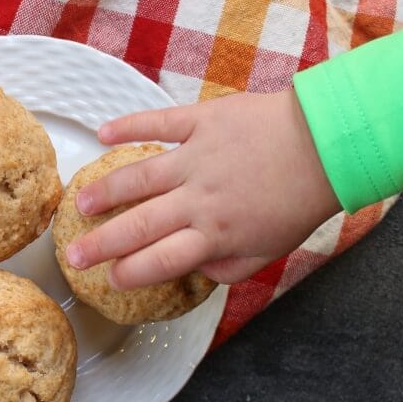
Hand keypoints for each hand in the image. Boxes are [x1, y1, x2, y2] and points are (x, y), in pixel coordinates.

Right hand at [65, 90, 341, 288]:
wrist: (329, 142)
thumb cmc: (301, 199)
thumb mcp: (271, 249)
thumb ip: (229, 266)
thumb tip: (195, 270)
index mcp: (217, 232)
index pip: (162, 259)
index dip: (131, 273)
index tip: (110, 280)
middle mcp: (200, 198)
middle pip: (140, 225)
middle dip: (102, 244)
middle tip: (72, 256)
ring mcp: (198, 157)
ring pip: (139, 177)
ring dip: (105, 191)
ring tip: (79, 203)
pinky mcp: (202, 121)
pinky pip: (158, 123)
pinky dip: (128, 126)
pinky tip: (103, 133)